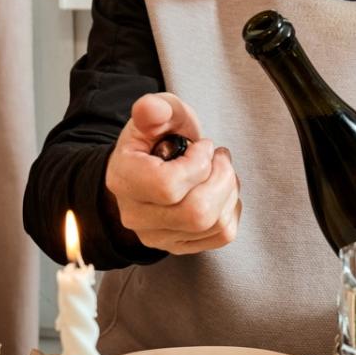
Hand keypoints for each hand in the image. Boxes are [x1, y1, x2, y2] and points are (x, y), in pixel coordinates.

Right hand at [105, 93, 241, 254]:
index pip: (168, 186)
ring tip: (220, 170)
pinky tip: (220, 190)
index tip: (202, 146)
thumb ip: (155, 109)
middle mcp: (137, 216)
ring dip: (229, 190)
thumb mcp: (156, 116)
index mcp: (124, 180)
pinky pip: (222, 235)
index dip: (198, 163)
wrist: (149, 168)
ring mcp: (158, 236)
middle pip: (197, 213)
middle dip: (222, 178)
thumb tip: (151, 109)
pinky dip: (231, 209)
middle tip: (218, 158)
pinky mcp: (179, 246)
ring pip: (214, 224)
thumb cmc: (154, 141)